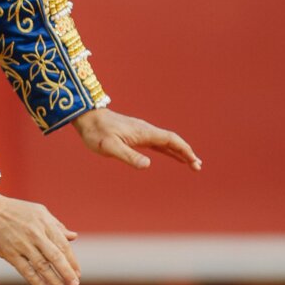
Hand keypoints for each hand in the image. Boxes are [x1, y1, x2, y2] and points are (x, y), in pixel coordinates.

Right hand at [0, 192, 79, 284]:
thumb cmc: (14, 210)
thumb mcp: (38, 211)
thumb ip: (55, 225)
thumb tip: (73, 237)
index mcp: (44, 223)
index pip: (63, 245)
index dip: (72, 261)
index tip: (77, 273)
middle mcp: (35, 233)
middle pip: (55, 256)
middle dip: (67, 273)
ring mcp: (21, 244)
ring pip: (42, 266)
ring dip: (55, 280)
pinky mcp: (9, 252)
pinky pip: (26, 270)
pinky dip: (38, 282)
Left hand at [72, 108, 200, 171]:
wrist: (86, 118)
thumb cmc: (96, 133)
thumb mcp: (110, 147)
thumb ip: (128, 155)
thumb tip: (147, 165)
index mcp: (143, 132)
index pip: (170, 140)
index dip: (184, 150)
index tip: (194, 162)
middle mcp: (145, 130)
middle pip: (172, 141)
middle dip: (186, 153)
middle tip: (198, 167)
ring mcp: (141, 132)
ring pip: (166, 142)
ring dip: (179, 152)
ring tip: (192, 163)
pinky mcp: (135, 135)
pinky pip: (157, 143)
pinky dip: (168, 150)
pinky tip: (172, 156)